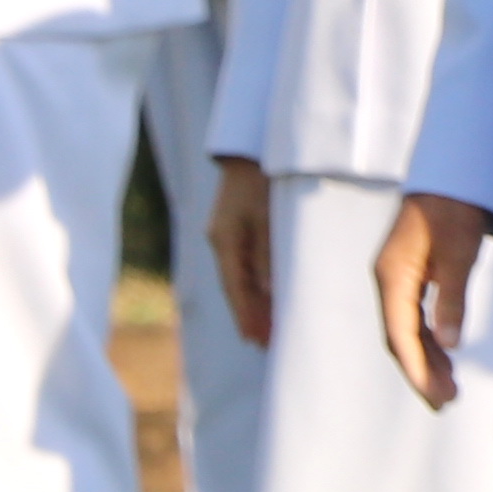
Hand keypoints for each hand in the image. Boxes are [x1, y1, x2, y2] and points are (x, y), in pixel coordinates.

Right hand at [204, 157, 276, 352]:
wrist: (254, 147)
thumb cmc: (266, 179)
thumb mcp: (270, 217)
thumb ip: (269, 254)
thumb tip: (269, 292)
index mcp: (226, 240)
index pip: (235, 288)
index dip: (247, 316)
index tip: (257, 341)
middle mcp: (223, 240)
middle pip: (237, 287)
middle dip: (251, 316)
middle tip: (266, 344)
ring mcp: (228, 233)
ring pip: (242, 276)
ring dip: (254, 302)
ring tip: (267, 329)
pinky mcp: (239, 226)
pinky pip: (246, 262)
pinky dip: (256, 282)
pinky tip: (267, 295)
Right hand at [373, 191, 492, 413]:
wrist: (452, 174)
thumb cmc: (456, 208)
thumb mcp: (460, 253)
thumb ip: (452, 298)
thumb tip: (450, 344)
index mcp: (392, 275)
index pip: (399, 334)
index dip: (415, 368)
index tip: (433, 395)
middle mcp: (388, 280)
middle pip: (399, 338)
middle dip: (420, 372)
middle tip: (445, 403)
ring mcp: (397, 279)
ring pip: (407, 331)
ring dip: (427, 361)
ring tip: (449, 392)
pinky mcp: (411, 276)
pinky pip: (415, 318)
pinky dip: (430, 341)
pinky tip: (446, 361)